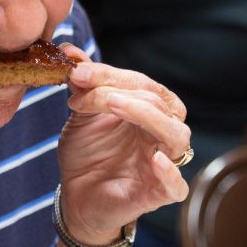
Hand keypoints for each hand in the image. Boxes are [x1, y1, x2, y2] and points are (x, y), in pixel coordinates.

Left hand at [56, 45, 190, 244]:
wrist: (76, 195)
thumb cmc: (88, 152)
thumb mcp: (83, 114)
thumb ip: (84, 84)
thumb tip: (69, 52)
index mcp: (152, 110)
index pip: (143, 84)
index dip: (111, 74)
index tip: (77, 72)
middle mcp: (164, 133)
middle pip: (158, 103)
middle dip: (119, 90)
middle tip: (83, 88)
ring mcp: (165, 163)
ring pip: (175, 135)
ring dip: (146, 116)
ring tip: (113, 103)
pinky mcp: (160, 194)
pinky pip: (177, 185)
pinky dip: (169, 172)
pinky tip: (154, 161)